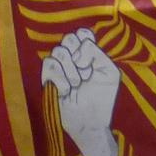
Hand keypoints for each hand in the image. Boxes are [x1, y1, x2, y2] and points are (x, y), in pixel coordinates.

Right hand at [40, 28, 122, 155]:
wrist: (90, 122)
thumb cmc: (102, 98)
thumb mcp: (109, 72)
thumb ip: (96, 53)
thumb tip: (77, 52)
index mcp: (87, 53)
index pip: (81, 33)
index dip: (85, 40)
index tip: (91, 60)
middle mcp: (71, 58)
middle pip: (68, 38)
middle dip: (80, 57)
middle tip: (85, 75)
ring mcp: (58, 69)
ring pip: (58, 52)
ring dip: (72, 72)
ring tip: (77, 86)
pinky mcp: (46, 80)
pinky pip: (48, 65)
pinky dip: (60, 79)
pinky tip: (66, 91)